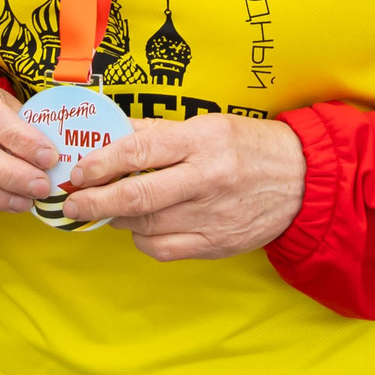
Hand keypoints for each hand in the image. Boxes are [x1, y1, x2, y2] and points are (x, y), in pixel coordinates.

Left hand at [63, 112, 305, 261]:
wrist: (303, 180)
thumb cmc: (251, 147)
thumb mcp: (209, 125)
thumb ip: (158, 132)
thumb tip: (110, 134)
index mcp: (203, 141)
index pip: (140, 152)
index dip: (101, 164)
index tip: (78, 171)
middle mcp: (207, 179)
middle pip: (137, 197)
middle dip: (95, 202)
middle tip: (71, 203)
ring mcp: (212, 216)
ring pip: (146, 225)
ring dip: (117, 219)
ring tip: (106, 209)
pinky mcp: (217, 244)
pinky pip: (164, 249)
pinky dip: (143, 240)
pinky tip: (141, 228)